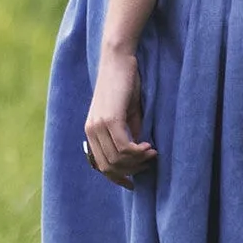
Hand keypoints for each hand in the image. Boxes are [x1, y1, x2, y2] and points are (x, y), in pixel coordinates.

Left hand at [85, 45, 157, 188]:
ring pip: (117, 159)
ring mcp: (98, 126)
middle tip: (149, 161)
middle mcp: (91, 131)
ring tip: (152, 152)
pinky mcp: (110, 120)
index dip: (117, 178)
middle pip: (109, 167)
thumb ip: (129, 133)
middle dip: (131, 170)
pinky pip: (124, 147)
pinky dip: (138, 152)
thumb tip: (137, 154)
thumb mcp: (127, 113)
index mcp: (92, 131)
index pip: (100, 166)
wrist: (119, 59)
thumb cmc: (126, 83)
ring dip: (138, 161)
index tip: (134, 183)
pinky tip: (149, 146)